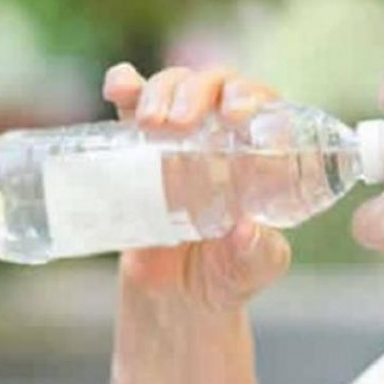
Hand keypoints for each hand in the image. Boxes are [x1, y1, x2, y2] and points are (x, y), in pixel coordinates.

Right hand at [102, 62, 291, 310]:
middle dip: (199, 90)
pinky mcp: (139, 146)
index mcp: (257, 155)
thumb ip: (258, 254)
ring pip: (175, 85)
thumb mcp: (251, 270)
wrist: (174, 298)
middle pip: (217, 85)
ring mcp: (179, 138)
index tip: (236, 116)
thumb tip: (246, 231)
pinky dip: (125, 86)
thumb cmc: (225, 276)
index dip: (252, 97)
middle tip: (182, 122)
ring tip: (152, 122)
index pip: (262, 105)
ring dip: (162, 89)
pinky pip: (132, 104)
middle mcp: (221, 137)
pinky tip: (120, 88)